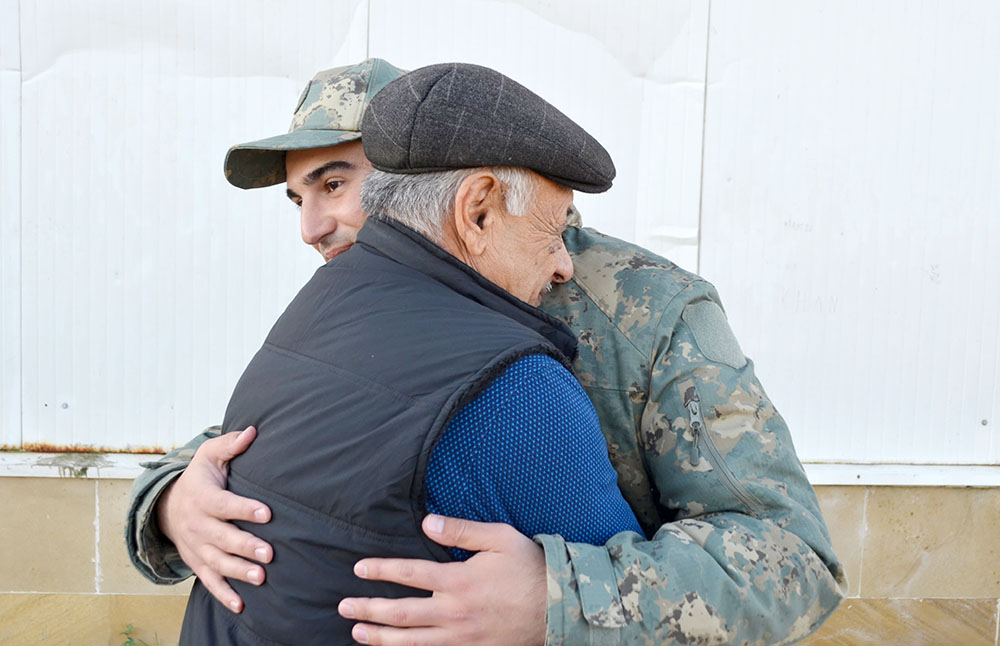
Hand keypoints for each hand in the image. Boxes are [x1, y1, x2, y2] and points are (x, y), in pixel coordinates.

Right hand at [156, 426, 272, 612]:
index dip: (244, 509)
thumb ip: (230, 444)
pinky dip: (223, 594)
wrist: (168, 505)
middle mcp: (197, 525)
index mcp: (202, 497)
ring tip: (261, 578)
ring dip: (238, 572)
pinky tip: (241, 605)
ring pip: (217, 562)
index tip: (267, 513)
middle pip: (222, 538)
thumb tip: (252, 431)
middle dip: (245, 546)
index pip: (224, 504)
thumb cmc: (199, 477)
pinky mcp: (197, 562)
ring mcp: (196, 546)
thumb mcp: (209, 456)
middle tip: (269, 553)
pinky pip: (209, 581)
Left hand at [338, 515, 546, 645]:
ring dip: (380, 638)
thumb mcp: (499, 538)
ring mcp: (461, 638)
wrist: (559, 608)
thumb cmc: (529, 568)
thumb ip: (462, 530)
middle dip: (368, 610)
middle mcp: (454, 613)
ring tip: (358, 633)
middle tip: (343, 607)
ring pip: (411, 642)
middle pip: (400, 614)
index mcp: (458, 581)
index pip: (408, 574)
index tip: (358, 569)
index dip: (380, 571)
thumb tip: (428, 523)